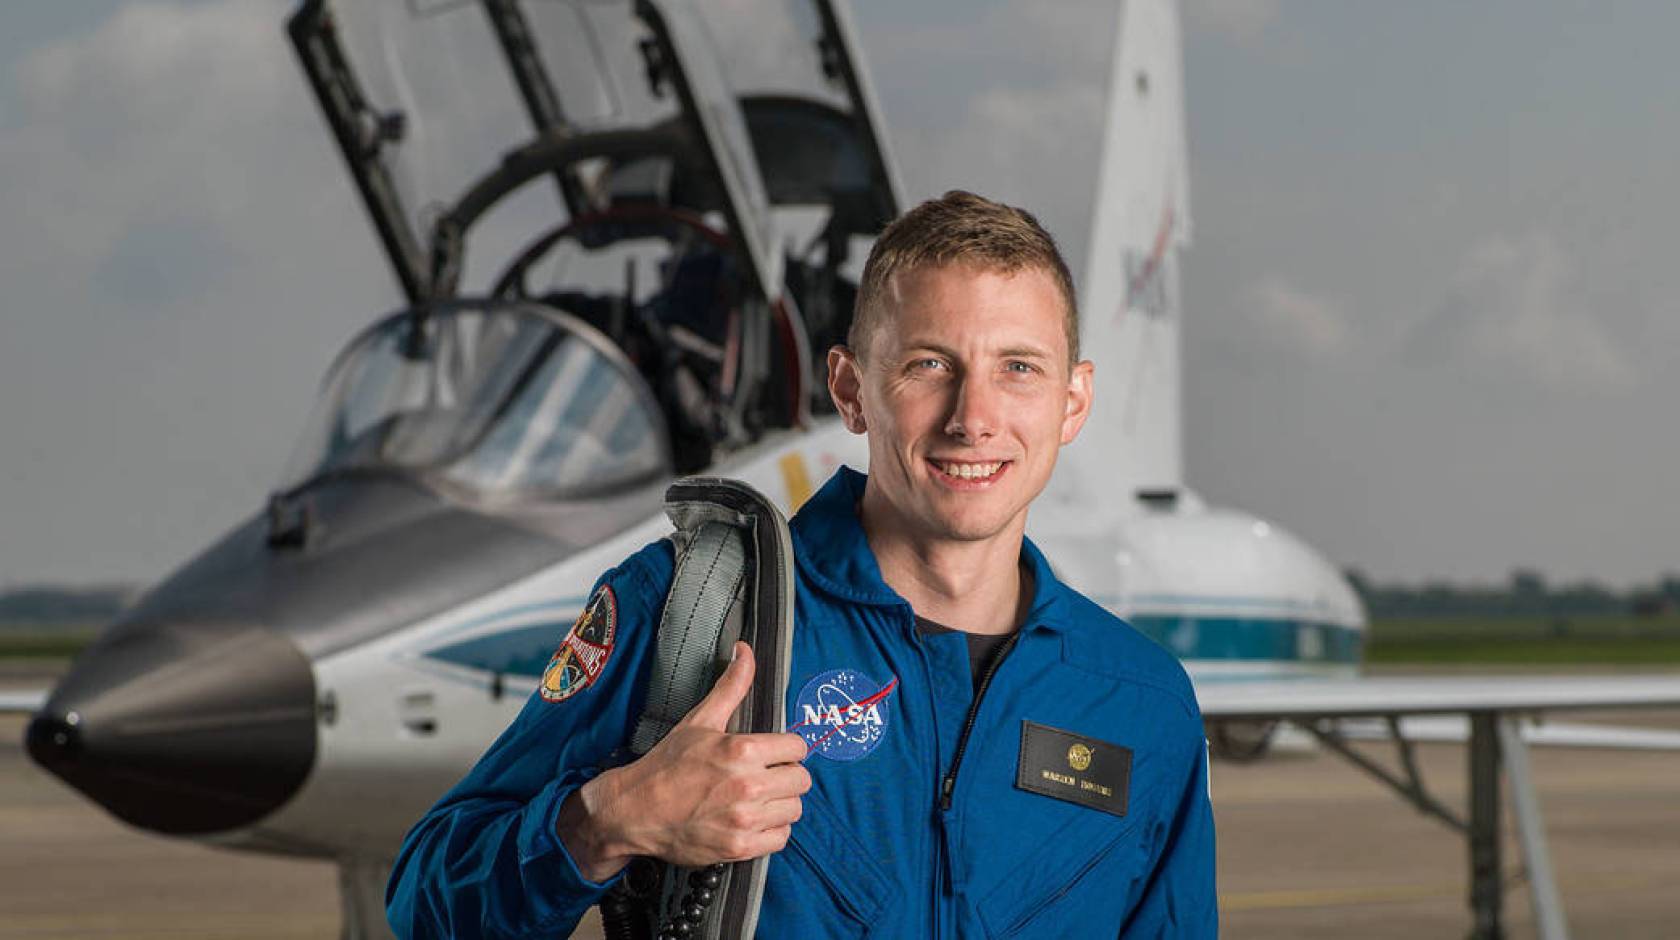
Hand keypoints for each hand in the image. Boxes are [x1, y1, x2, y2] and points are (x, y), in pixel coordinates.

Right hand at [558, 642, 810, 880]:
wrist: (635, 811)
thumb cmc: (668, 765)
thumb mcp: (700, 721)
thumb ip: (731, 686)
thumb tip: (744, 650)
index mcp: (741, 751)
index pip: (798, 748)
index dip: (787, 749)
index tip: (774, 754)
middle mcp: (748, 786)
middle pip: (801, 780)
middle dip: (786, 776)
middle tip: (766, 776)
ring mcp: (744, 820)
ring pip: (794, 809)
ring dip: (780, 804)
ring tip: (760, 799)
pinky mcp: (740, 847)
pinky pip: (781, 838)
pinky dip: (772, 831)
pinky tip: (754, 820)